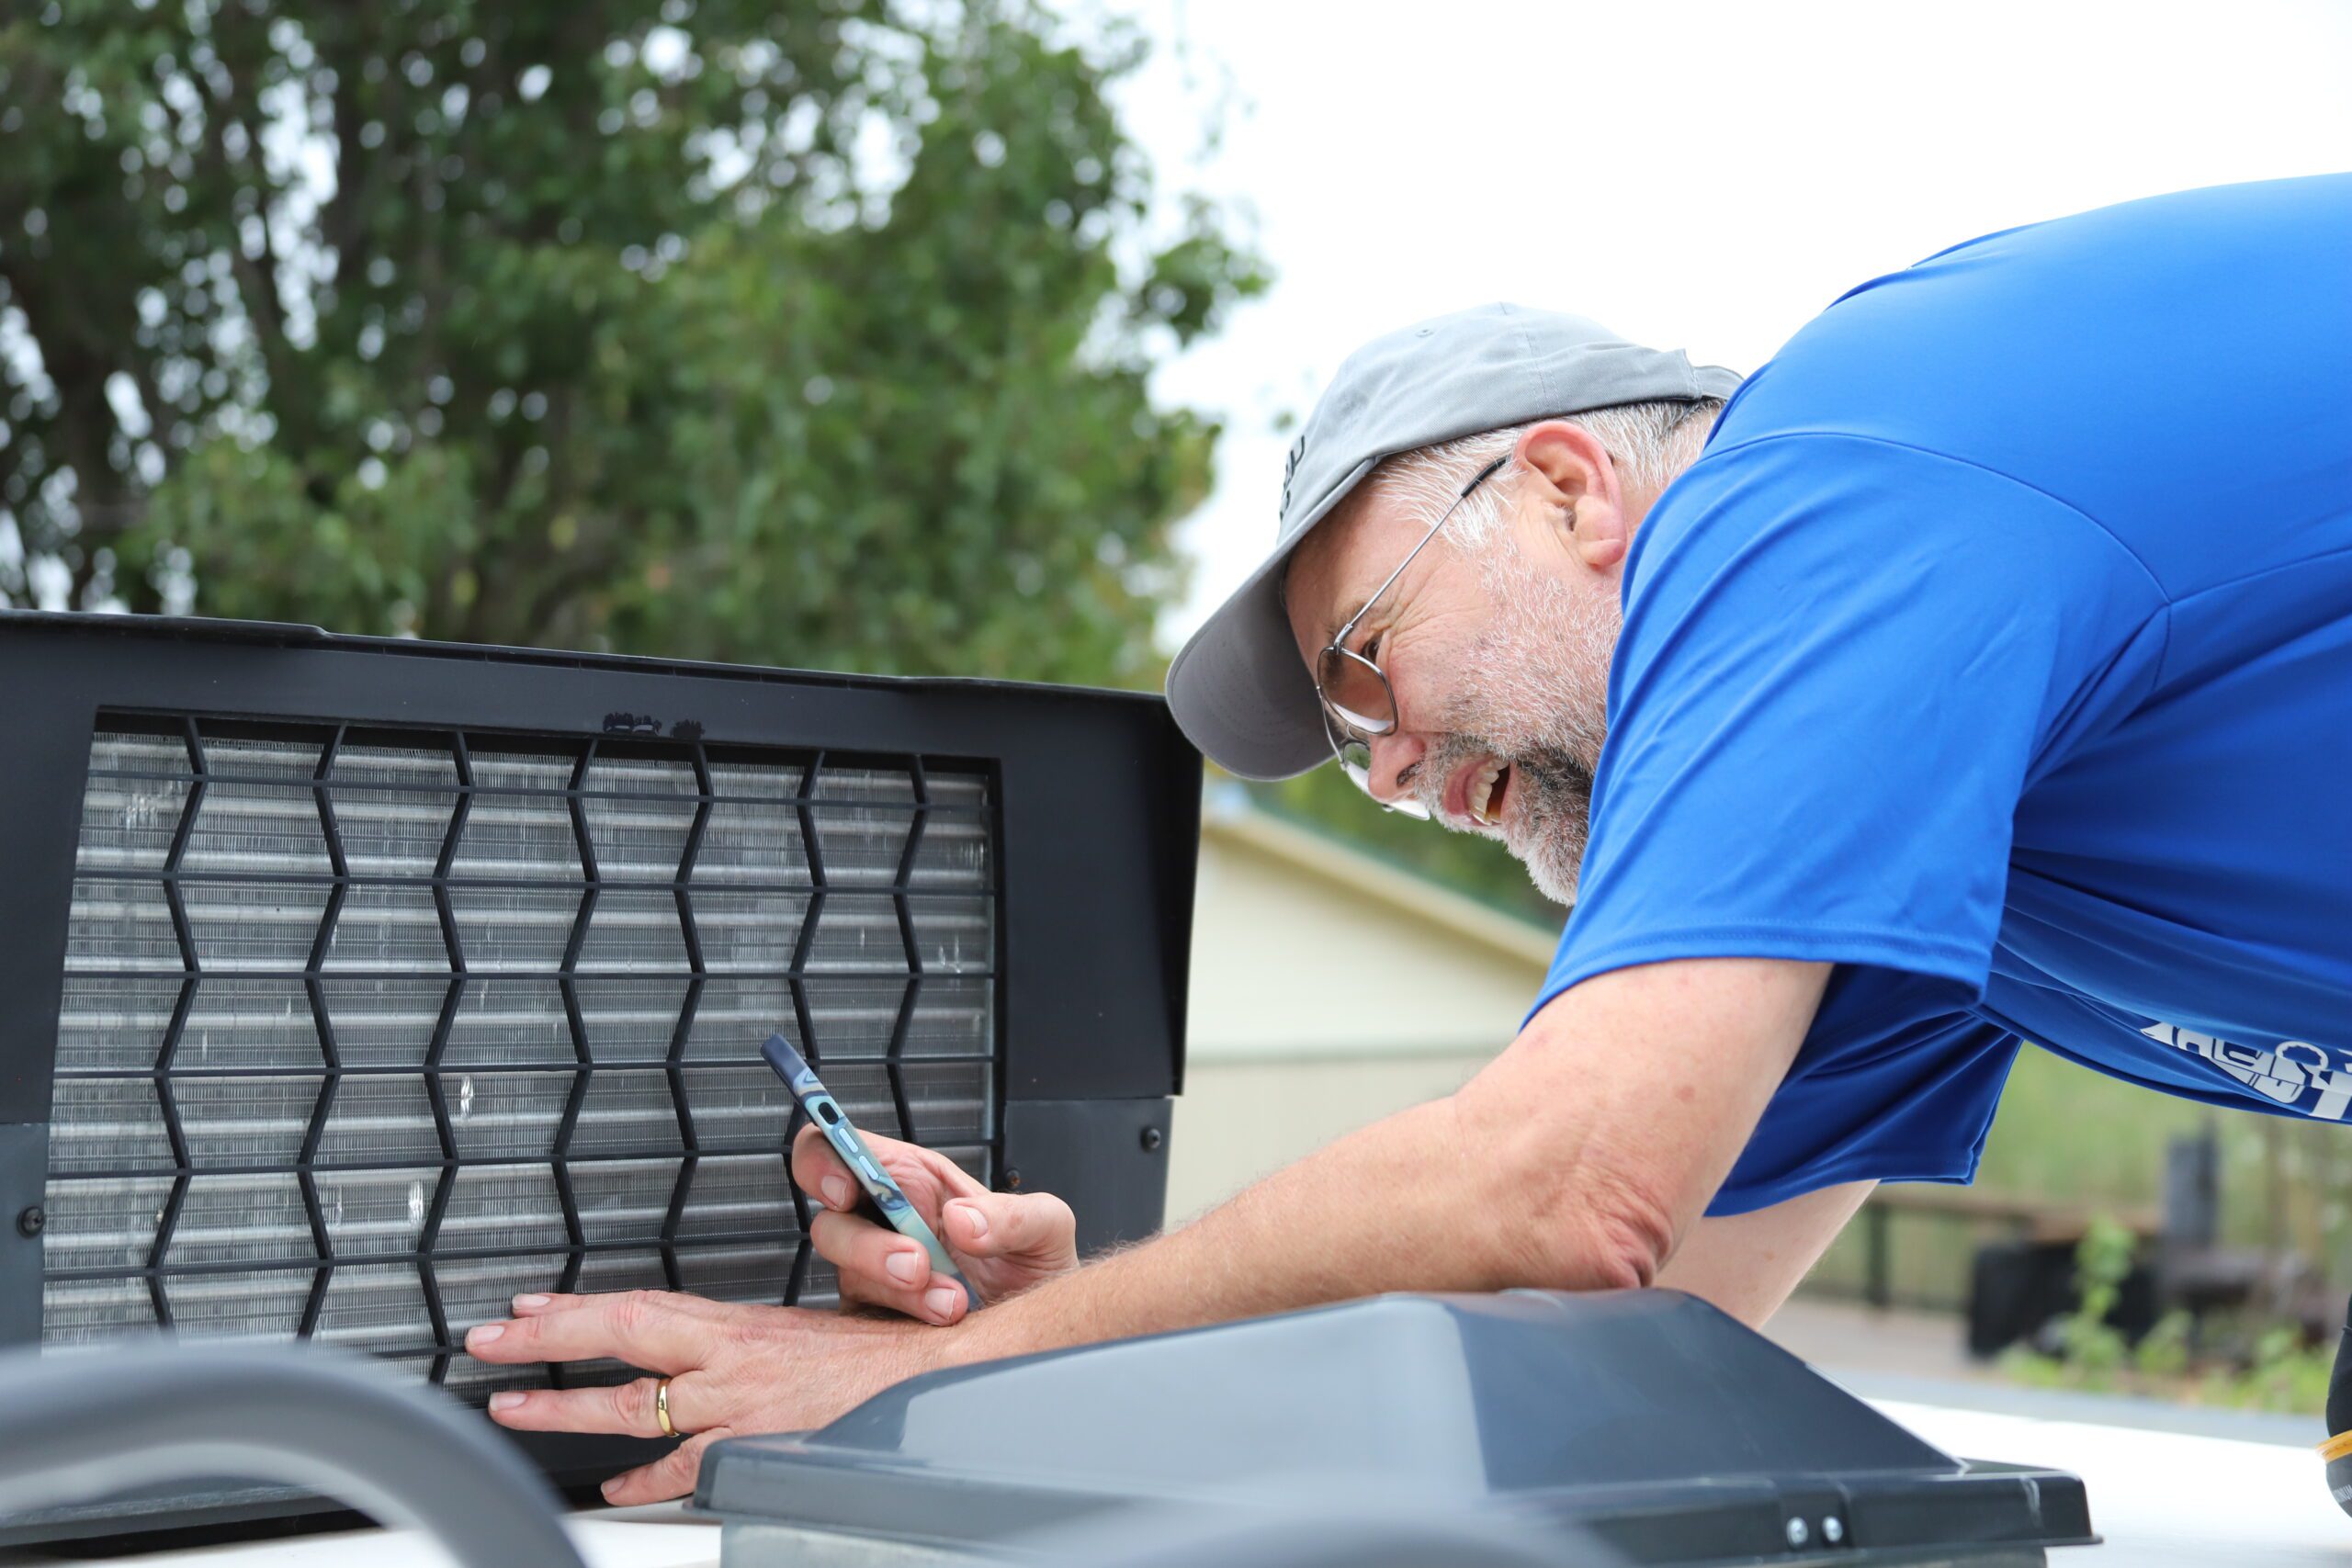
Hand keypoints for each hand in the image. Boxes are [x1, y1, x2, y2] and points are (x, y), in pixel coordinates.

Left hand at [467, 1289, 944, 1503]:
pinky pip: (683, 1469)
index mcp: (737, 1325)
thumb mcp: (798, 1331)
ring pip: (633, 1406)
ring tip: (515, 1406)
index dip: (576, 1306)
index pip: (640, 1304)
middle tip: (491, 1340)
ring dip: (565, 1407)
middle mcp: (728, 1360)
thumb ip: (741, 1344)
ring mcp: (736, 1407)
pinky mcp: (753, 1450)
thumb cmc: (875, 1355)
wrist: (931, 1376)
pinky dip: (645, 1481)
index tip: (528, 1304)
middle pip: (620, 1336)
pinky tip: (616, 1488)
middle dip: (547, 1337)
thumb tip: (699, 1350)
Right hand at [791, 1123, 1077, 1323]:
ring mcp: (876, 1273)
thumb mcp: (1047, 1226)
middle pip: (830, 1221)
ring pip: (847, 1276)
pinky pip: (860, 1324)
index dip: (824, 1160)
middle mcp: (885, 1222)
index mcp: (914, 1179)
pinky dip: (899, 1324)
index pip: (843, 1149)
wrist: (1044, 1327)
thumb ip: (1013, 1215)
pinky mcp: (877, 1320)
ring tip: (953, 1303)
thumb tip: (960, 1220)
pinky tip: (940, 1324)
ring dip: (898, 1292)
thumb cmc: (1037, 1264)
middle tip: (918, 1265)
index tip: (844, 1190)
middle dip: (865, 1247)